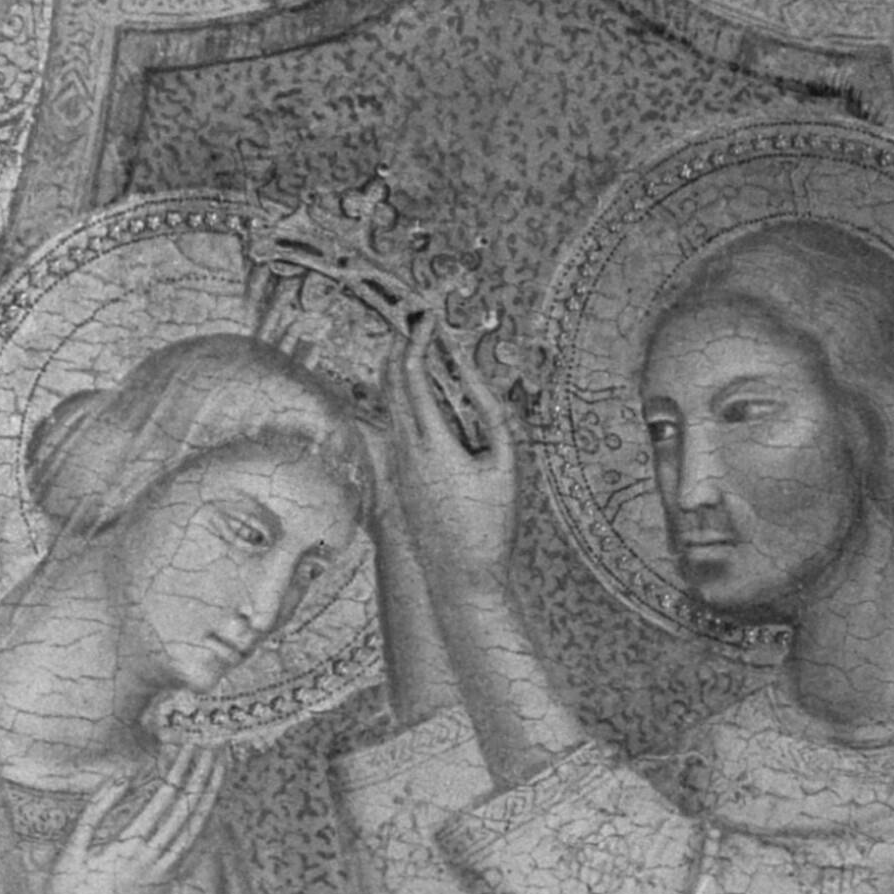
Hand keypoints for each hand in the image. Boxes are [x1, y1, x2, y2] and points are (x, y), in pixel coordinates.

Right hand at [28, 751, 223, 893]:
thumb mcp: (72, 848)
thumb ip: (98, 808)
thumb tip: (125, 776)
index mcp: (129, 849)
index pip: (165, 799)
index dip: (181, 768)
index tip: (190, 742)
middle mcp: (154, 863)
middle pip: (189, 811)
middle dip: (204, 775)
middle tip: (217, 745)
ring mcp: (163, 878)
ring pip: (198, 831)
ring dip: (211, 798)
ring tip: (220, 770)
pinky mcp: (164, 890)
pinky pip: (194, 855)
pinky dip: (207, 831)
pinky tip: (214, 814)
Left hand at [383, 321, 522, 602]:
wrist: (463, 576)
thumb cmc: (492, 523)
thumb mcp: (505, 464)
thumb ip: (491, 414)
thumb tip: (475, 377)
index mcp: (432, 443)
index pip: (412, 376)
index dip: (417, 340)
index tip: (427, 317)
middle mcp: (405, 451)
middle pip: (389, 384)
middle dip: (398, 345)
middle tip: (411, 318)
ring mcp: (397, 467)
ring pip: (388, 405)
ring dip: (397, 372)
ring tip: (411, 344)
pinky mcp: (397, 480)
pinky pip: (394, 428)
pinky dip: (402, 401)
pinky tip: (415, 392)